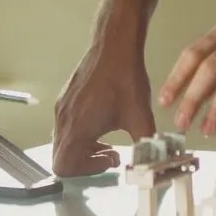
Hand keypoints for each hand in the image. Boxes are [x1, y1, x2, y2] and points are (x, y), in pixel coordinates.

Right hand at [52, 36, 156, 175]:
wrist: (114, 45)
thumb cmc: (125, 79)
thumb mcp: (140, 117)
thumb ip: (146, 145)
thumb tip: (155, 163)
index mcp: (77, 128)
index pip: (63, 166)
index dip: (86, 171)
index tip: (110, 158)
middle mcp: (63, 119)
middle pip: (61, 157)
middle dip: (86, 162)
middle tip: (110, 153)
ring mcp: (61, 107)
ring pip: (62, 142)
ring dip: (83, 148)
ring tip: (107, 140)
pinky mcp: (65, 98)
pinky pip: (65, 126)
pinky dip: (80, 133)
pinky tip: (103, 121)